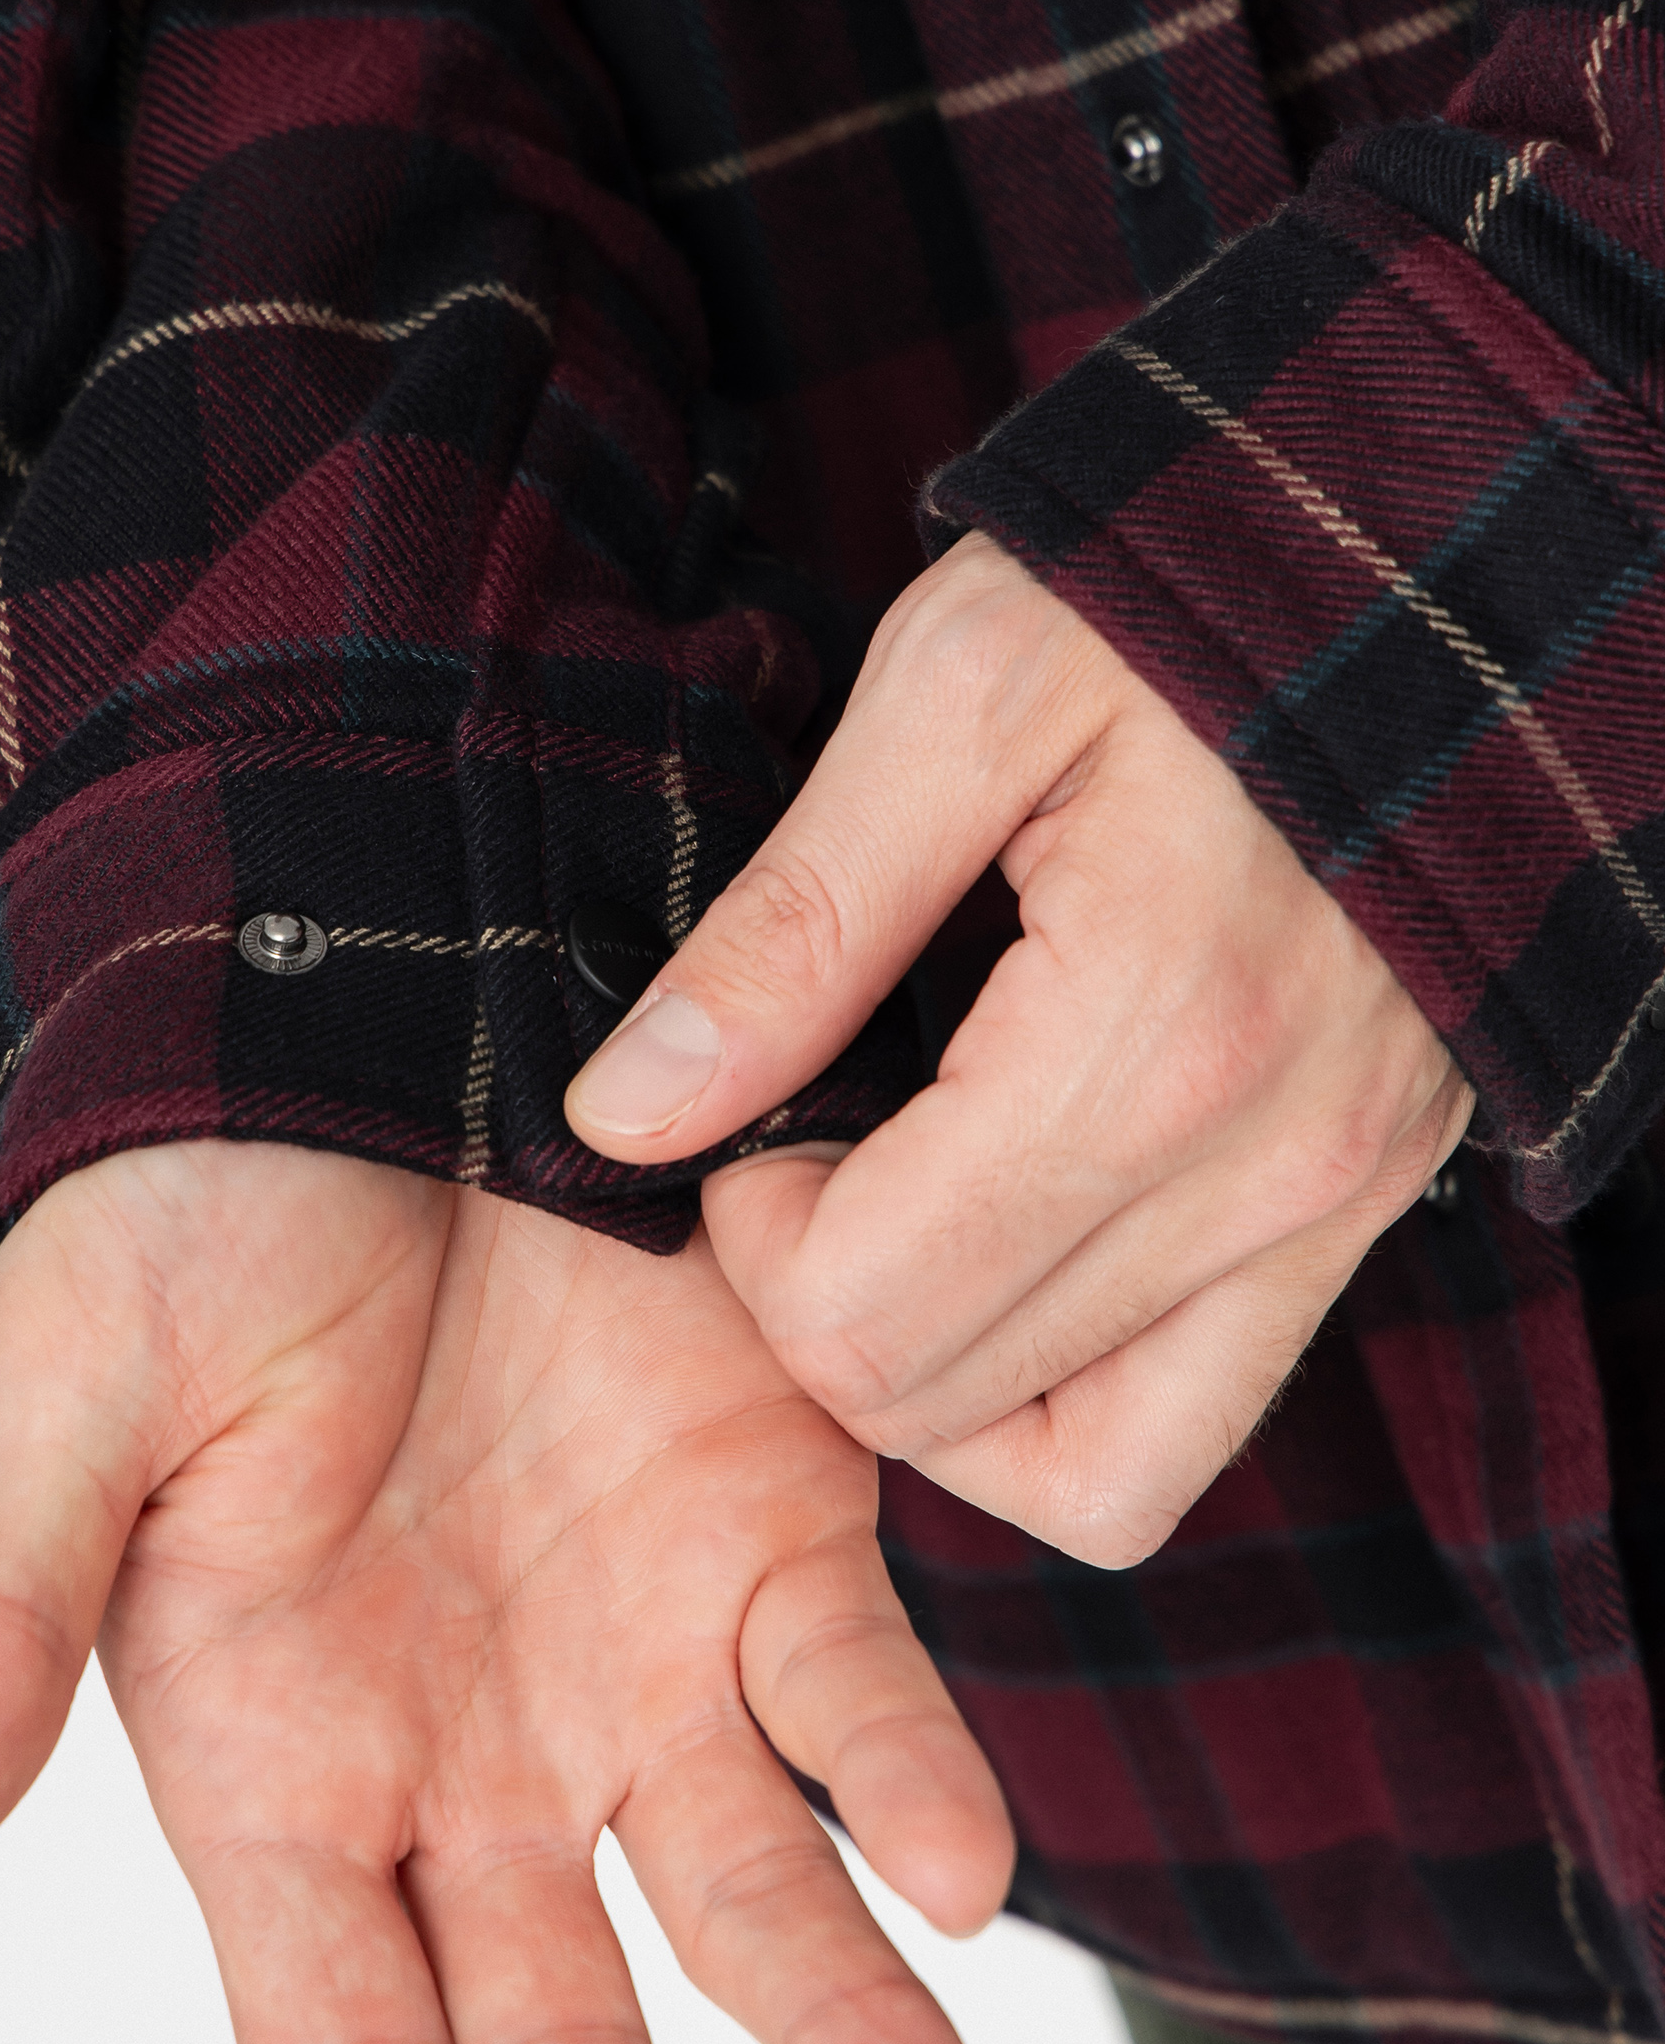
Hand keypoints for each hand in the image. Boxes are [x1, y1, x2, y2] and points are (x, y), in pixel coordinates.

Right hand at [0, 1141, 1012, 2043]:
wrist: (374, 1013)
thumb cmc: (186, 1214)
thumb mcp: (68, 1405)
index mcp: (276, 1765)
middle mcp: (466, 1756)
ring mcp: (630, 1653)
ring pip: (744, 1902)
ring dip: (844, 2038)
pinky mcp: (766, 1522)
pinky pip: (853, 1684)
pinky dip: (913, 1779)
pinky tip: (965, 1872)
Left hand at [564, 532, 1472, 1566]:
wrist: (1416, 570)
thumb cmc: (1166, 608)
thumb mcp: (954, 698)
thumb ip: (791, 927)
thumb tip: (628, 1116)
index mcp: (1150, 1040)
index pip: (866, 1316)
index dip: (753, 1240)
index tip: (761, 1106)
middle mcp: (1266, 1169)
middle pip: (942, 1405)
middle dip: (821, 1301)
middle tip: (819, 1143)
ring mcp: (1334, 1212)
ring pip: (1077, 1473)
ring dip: (932, 1374)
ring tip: (904, 1207)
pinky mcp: (1358, 1217)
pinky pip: (1186, 1436)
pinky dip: (1059, 1407)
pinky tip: (1000, 1268)